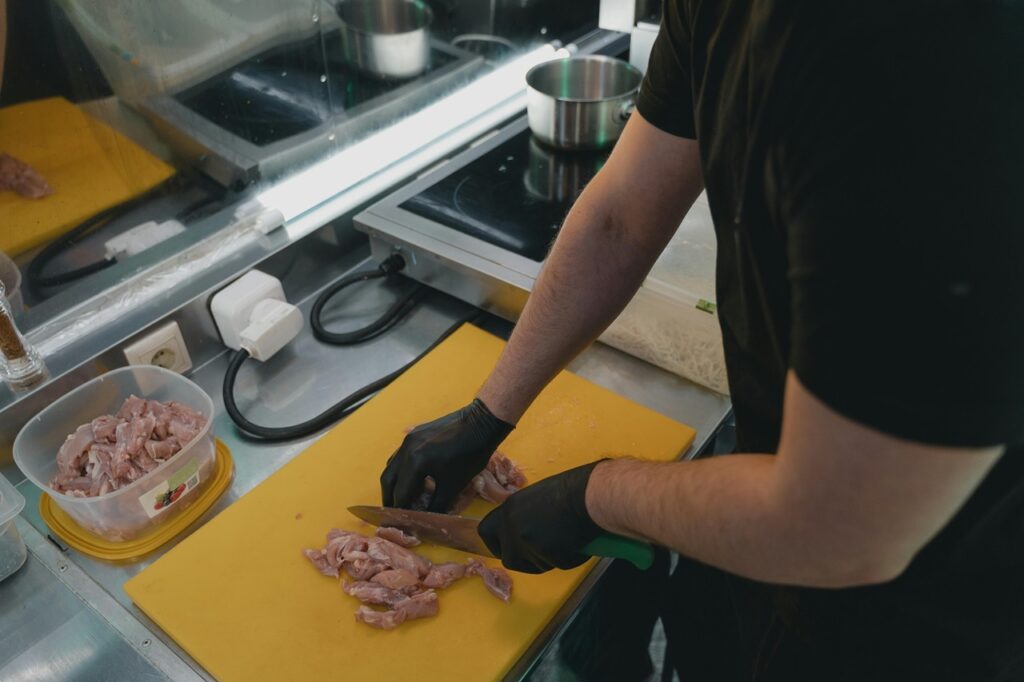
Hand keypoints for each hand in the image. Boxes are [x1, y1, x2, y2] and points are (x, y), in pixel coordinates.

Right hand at [381, 399, 513, 510]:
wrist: (481, 423)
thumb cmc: (470, 456)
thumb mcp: (453, 485)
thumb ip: (436, 504)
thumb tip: (425, 518)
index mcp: (415, 464)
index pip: (401, 493)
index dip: (401, 509)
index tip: (403, 520)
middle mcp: (406, 450)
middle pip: (388, 479)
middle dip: (390, 497)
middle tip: (395, 510)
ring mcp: (409, 439)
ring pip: (392, 465)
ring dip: (394, 483)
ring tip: (402, 495)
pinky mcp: (415, 433)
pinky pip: (400, 455)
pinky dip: (401, 469)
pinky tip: (412, 476)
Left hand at [478, 460, 604, 572]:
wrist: (589, 494)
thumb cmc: (571, 489)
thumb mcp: (537, 499)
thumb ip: (525, 516)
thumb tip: (529, 532)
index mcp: (509, 508)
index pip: (486, 532)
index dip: (497, 544)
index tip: (508, 549)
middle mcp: (512, 525)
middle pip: (509, 558)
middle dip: (525, 562)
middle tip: (544, 555)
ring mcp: (527, 540)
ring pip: (535, 565)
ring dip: (549, 560)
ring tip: (568, 542)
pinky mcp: (545, 552)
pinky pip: (559, 564)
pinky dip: (570, 559)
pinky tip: (579, 543)